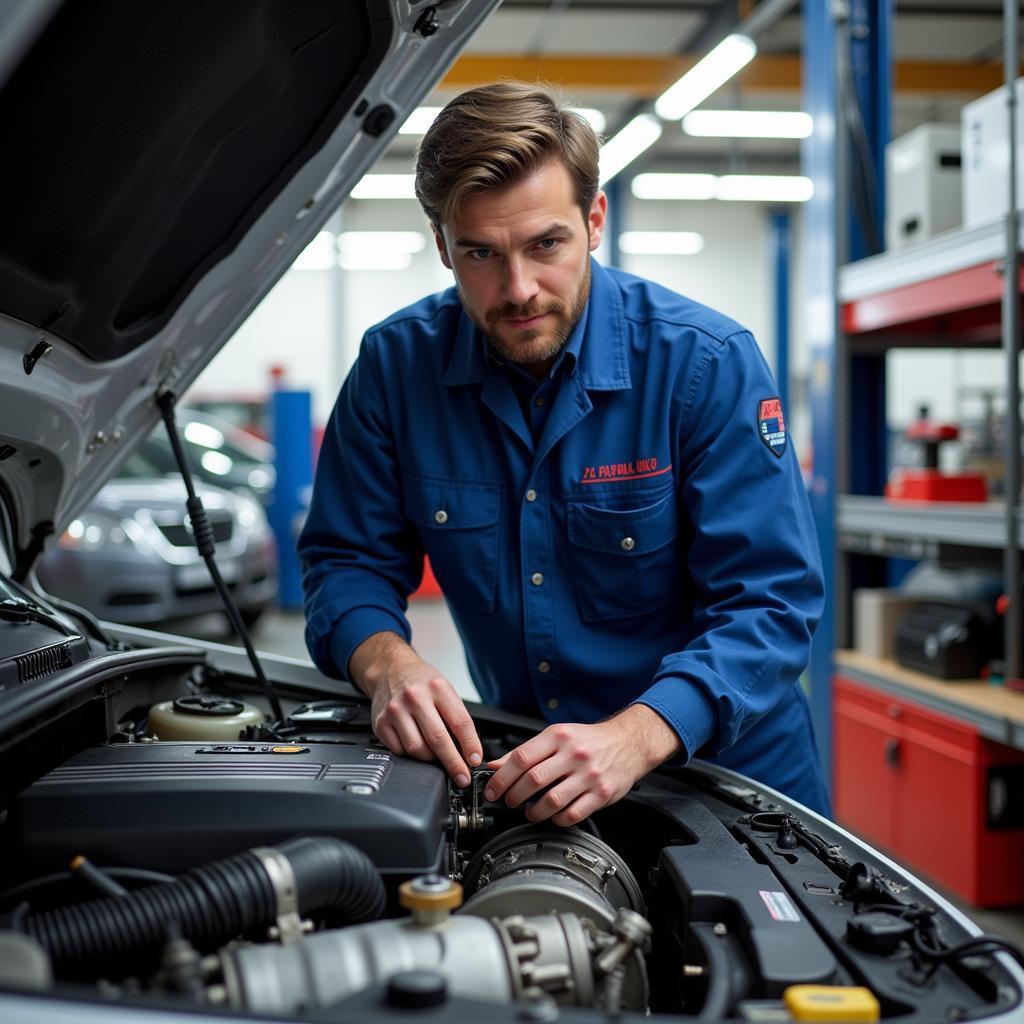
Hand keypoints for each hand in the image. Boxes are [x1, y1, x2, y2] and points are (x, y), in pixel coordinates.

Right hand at [349, 632, 481, 785]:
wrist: (390, 670)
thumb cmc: (421, 681)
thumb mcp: (445, 689)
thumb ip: (455, 716)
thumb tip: (468, 750)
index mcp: (437, 687)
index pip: (460, 722)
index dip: (470, 745)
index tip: (475, 760)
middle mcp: (415, 698)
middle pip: (438, 739)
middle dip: (453, 763)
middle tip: (462, 776)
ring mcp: (396, 711)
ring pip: (417, 749)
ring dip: (430, 759)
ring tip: (436, 755)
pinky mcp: (381, 723)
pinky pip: (399, 750)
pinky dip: (410, 755)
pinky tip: (416, 746)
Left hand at [484, 705, 680, 826]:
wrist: (628, 743)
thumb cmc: (589, 740)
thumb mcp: (556, 736)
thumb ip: (526, 752)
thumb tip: (495, 766)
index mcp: (558, 737)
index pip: (522, 757)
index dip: (502, 777)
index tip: (492, 789)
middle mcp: (573, 755)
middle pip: (533, 780)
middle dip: (513, 796)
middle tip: (508, 802)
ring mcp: (588, 775)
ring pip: (552, 801)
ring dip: (533, 811)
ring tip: (529, 811)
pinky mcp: (601, 794)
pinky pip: (573, 814)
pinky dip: (556, 819)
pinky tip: (552, 816)